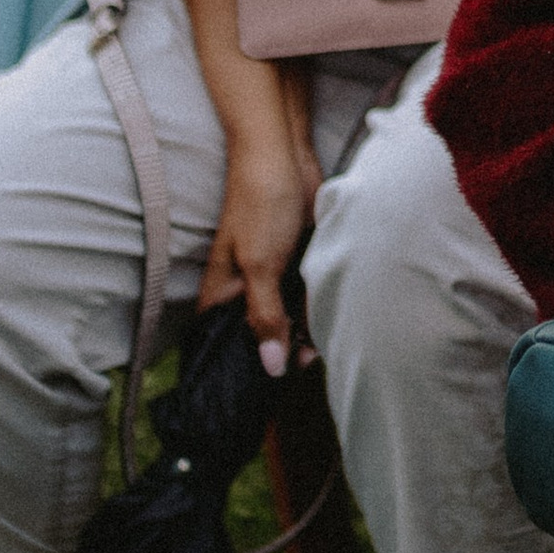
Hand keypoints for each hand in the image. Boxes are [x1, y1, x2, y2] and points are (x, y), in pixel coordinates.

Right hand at [197, 106, 321, 370]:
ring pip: (287, 319)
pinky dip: (315, 308)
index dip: (244, 369)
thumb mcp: (259, 267)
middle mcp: (245, 290)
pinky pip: (305, 297)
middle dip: (282, 353)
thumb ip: (264, 317)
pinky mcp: (297, 263)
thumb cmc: (261, 206)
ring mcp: (272, 277)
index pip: (225, 345)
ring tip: (322, 351)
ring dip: (303, 332)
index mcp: (223, 294)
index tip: (264, 394)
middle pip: (261, 335)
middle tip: (306, 367)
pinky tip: (330, 322)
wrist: (284, 157)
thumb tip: (272, 367)